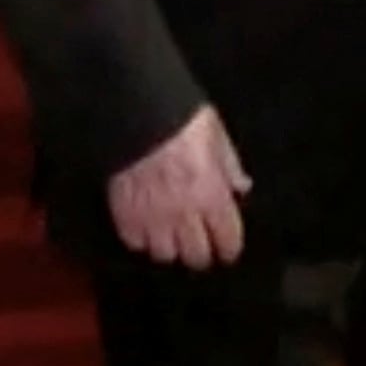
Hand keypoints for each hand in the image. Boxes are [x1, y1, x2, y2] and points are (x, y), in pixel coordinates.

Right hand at [109, 107, 250, 266]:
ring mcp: (152, 216)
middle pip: (196, 256)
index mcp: (211, 194)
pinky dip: (141, 238)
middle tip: (199, 243)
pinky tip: (144, 226)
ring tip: (170, 235)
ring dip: (169, 246)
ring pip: (164, 254)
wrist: (132, 109)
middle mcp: (183, 212)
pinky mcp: (123, 213)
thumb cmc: (176, 116)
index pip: (227, 240)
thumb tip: (241, 186)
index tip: (227, 247)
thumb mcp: (215, 133)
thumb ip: (229, 165)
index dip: (229, 247)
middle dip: (201, 251)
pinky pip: (135, 242)